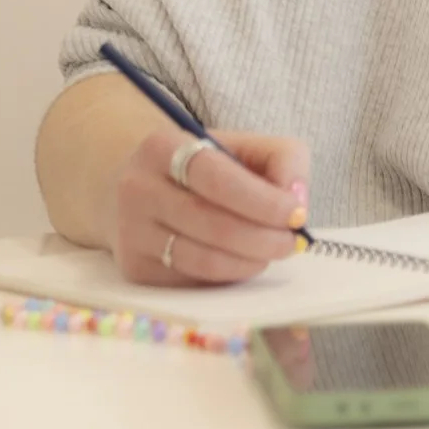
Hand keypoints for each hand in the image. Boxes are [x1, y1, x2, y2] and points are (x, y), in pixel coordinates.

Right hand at [111, 124, 311, 284]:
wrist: (139, 191)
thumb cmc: (202, 169)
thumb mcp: (240, 146)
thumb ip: (282, 159)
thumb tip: (296, 200)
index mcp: (162, 147)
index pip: (216, 178)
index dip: (261, 200)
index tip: (296, 214)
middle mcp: (138, 189)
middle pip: (212, 225)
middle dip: (263, 238)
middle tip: (292, 242)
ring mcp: (132, 234)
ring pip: (204, 261)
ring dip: (250, 262)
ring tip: (271, 252)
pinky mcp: (135, 270)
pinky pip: (194, 282)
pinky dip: (228, 277)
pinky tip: (242, 263)